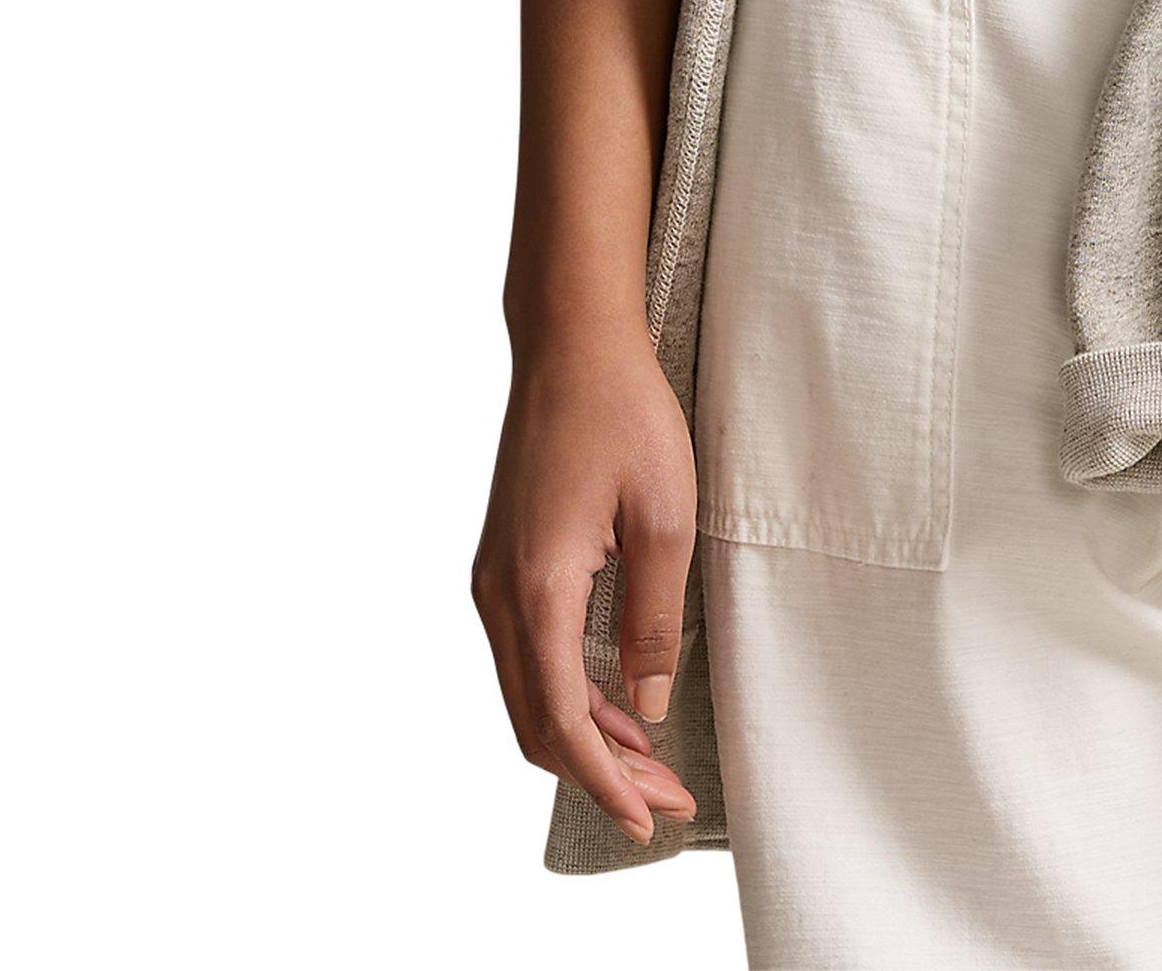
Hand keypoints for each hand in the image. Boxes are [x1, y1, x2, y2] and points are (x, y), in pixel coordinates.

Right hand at [472, 328, 700, 846]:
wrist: (571, 343)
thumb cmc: (624, 414)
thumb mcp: (664, 516)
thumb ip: (652, 618)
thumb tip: (648, 706)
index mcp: (536, 589)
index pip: (562, 721)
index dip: (606, 781)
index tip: (649, 818)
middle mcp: (499, 594)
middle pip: (537, 722)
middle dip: (599, 774)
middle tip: (665, 802)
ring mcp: (495, 578)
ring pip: (530, 693)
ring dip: (585, 737)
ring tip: (651, 764)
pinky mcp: (506, 561)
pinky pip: (531, 655)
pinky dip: (570, 694)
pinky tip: (619, 703)